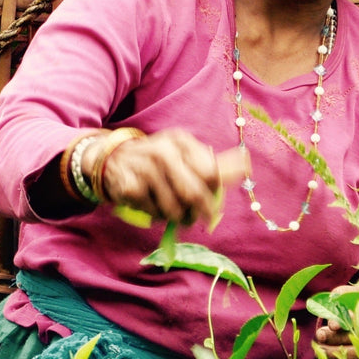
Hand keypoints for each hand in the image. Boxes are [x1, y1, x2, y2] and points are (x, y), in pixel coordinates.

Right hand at [91, 129, 247, 228]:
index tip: (208, 197)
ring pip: (174, 209)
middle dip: (197, 212)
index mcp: (180, 141)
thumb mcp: (183, 155)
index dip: (212, 192)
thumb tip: (247, 162)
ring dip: (174, 216)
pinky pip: (154, 214)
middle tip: (194, 217)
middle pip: (194, 194)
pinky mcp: (130, 186)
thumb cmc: (156, 160)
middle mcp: (163, 150)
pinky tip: (148, 204)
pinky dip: (154, 215)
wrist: (111, 159)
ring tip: (168, 209)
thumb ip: (214, 163)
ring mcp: (145, 167)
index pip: (211, 174)